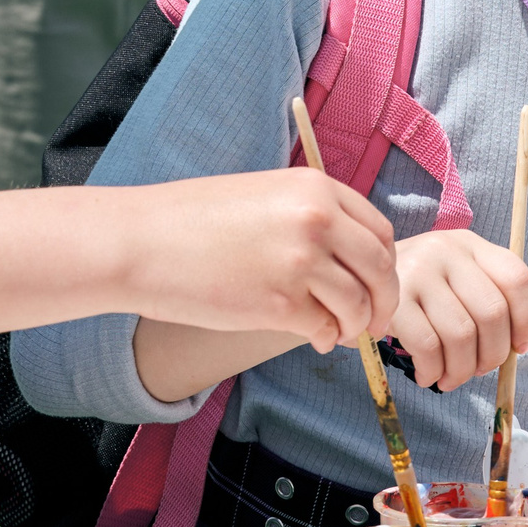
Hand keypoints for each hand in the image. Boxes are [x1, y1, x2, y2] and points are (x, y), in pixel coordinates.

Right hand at [127, 167, 398, 355]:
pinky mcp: (280, 304)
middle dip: (384, 303)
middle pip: (380, 270)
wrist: (143, 241)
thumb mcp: (264, 196)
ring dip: (354, 326)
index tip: (379, 285)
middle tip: (376, 323)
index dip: (384, 266)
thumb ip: (309, 216)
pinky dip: (326, 338)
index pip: (378, 231)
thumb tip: (346, 257)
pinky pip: (325, 328)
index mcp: (315, 188)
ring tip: (337, 332)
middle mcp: (317, 220)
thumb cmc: (193, 220)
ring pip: (358, 305)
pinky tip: (314, 337)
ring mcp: (301, 262)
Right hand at [389, 229, 527, 390]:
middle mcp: (446, 250)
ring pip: (461, 335)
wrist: (355, 283)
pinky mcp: (393, 300)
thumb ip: (501, 290)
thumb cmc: (419, 289)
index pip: (516, 277)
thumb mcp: (461, 277)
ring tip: (451, 378)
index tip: (520, 346)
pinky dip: (434, 372)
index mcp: (470, 244)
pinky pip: (428, 347)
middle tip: (479, 370)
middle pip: (492, 313)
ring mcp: (418, 272)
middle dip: (492, 355)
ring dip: (462, 371)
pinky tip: (428, 376)